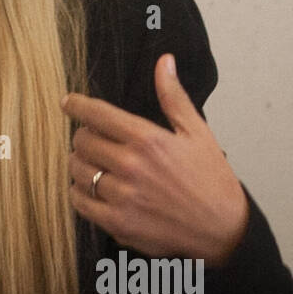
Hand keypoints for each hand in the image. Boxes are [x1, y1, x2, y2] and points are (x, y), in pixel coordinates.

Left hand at [61, 53, 248, 265]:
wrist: (224, 231)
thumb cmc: (212, 181)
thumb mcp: (197, 133)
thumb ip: (173, 97)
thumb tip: (164, 62)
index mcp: (148, 140)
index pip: (96, 114)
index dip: (77, 105)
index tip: (68, 103)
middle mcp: (131, 166)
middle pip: (82, 141)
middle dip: (84, 136)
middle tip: (92, 139)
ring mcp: (122, 196)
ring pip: (77, 170)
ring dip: (80, 164)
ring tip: (93, 164)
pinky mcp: (118, 223)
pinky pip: (79, 202)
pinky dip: (79, 192)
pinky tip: (91, 188)